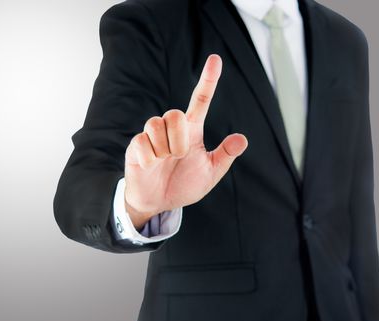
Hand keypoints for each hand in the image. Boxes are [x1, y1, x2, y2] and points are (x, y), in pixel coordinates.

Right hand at [124, 54, 247, 228]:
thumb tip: (242, 139)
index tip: (216, 59)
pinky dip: (149, 158)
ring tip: (164, 161)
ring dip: (164, 149)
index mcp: (192, 131)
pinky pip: (141, 142)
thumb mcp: (210, 174)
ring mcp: (152, 136)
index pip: (201, 100)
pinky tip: (150, 166)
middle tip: (179, 157)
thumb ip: (224, 156)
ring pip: (155, 123)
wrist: (158, 202)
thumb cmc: (184, 185)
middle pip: (174, 113)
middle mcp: (172, 129)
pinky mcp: (136, 146)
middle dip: (178, 138)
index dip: (208, 80)